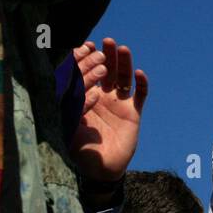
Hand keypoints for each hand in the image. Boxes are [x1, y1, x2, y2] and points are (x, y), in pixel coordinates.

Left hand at [71, 38, 147, 183]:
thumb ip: (78, 111)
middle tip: (105, 42)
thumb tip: (93, 93)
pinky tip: (140, 74)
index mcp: (85, 98)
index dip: (86, 60)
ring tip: (122, 49)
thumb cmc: (81, 150)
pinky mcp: (133, 113)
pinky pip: (140, 95)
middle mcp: (102, 97)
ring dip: (123, 63)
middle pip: (106, 71)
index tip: (85, 46)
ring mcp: (119, 104)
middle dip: (105, 55)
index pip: (87, 74)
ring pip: (123, 78)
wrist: (101, 170)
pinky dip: (142, 84)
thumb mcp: (71, 128)